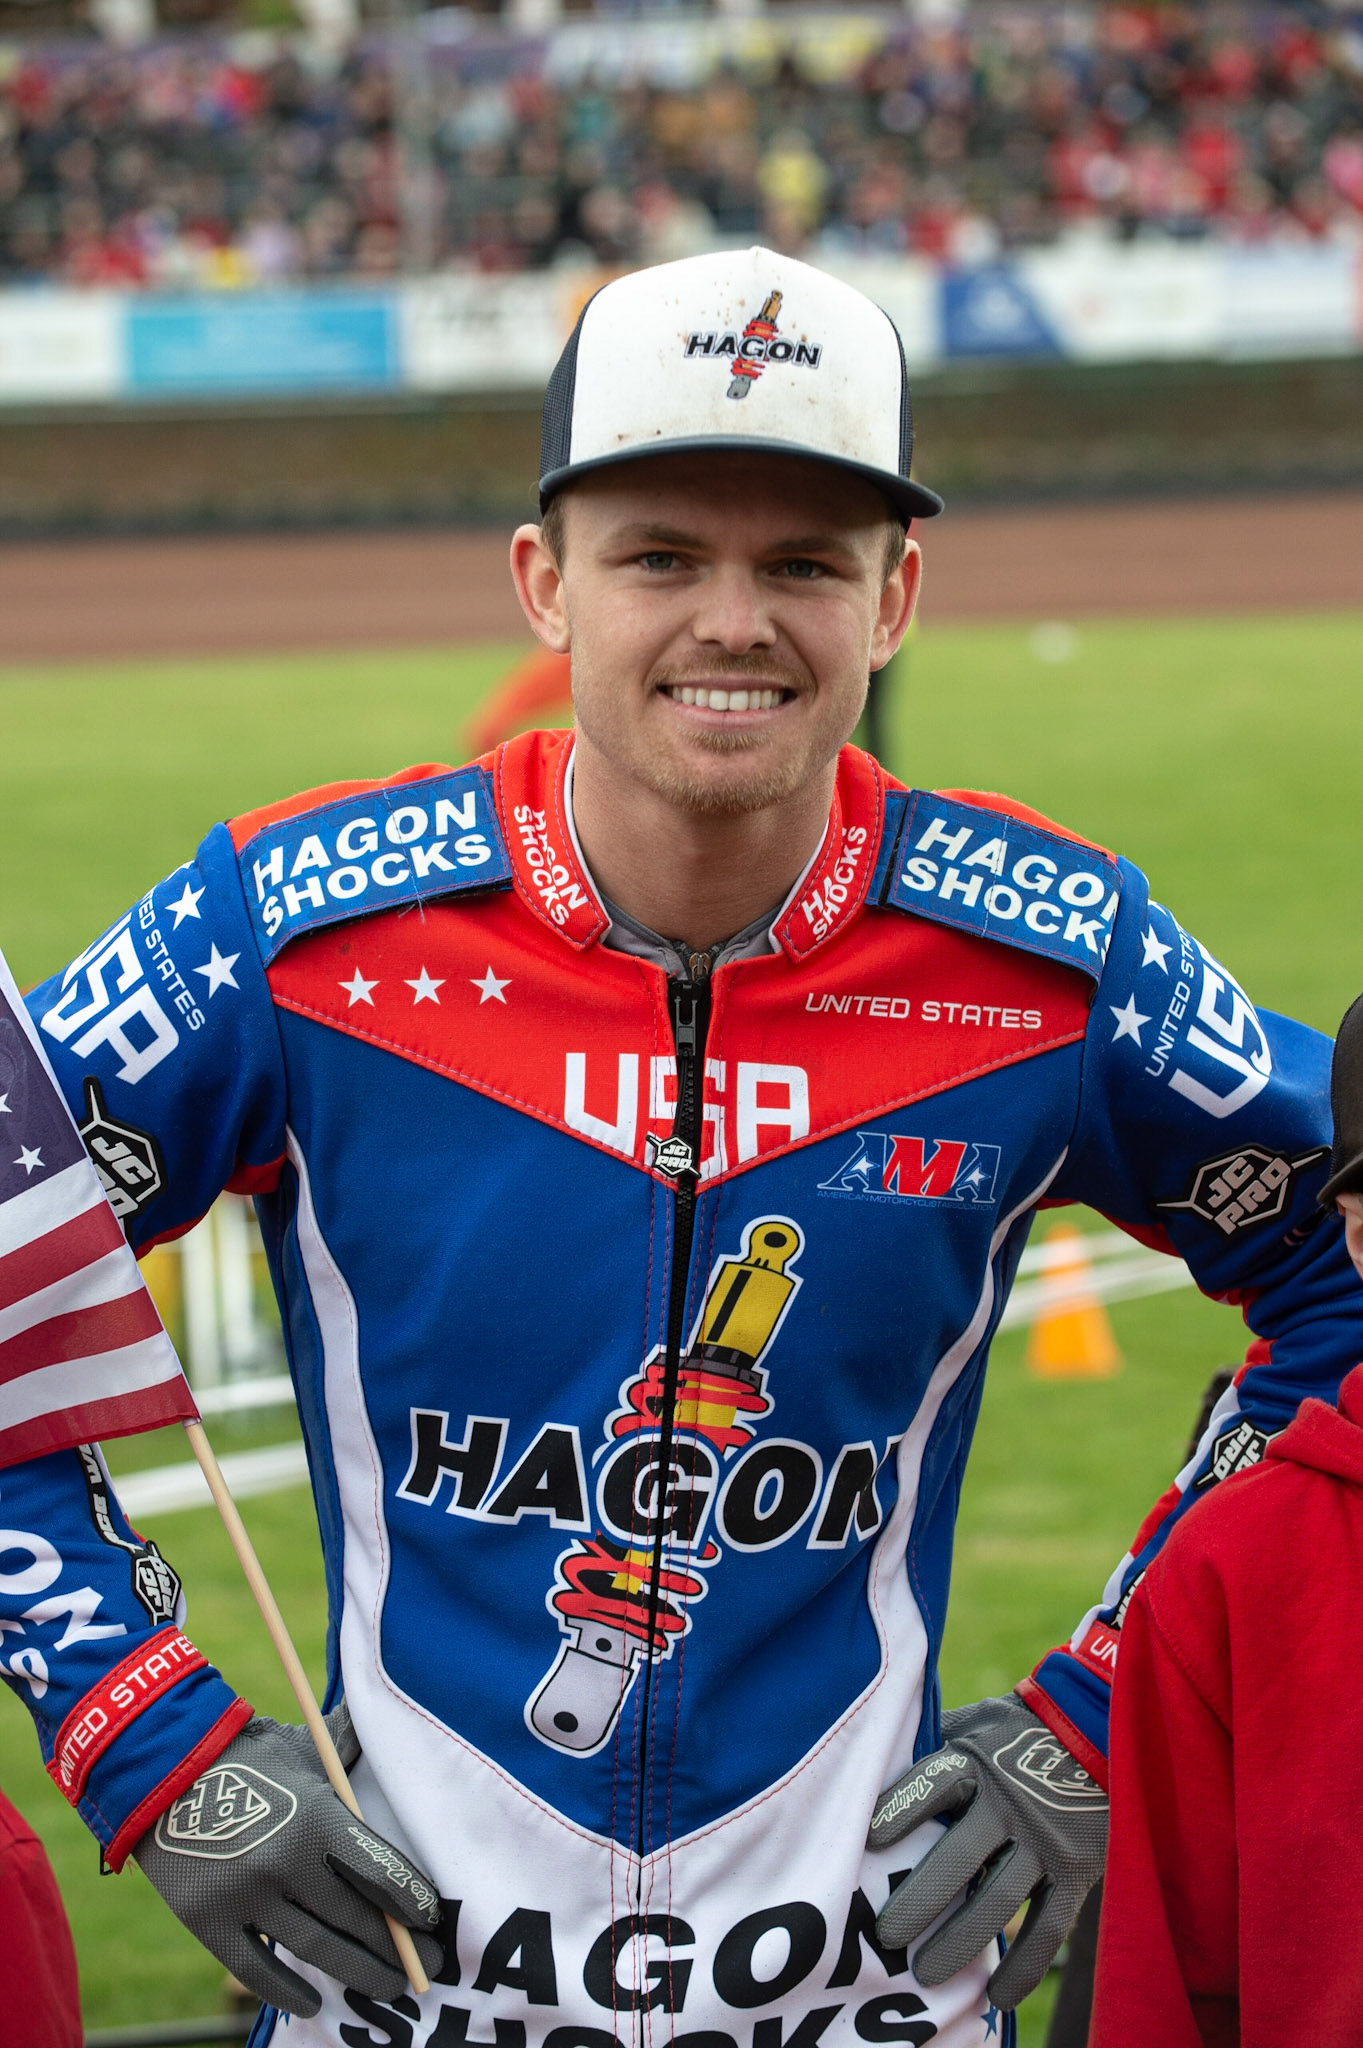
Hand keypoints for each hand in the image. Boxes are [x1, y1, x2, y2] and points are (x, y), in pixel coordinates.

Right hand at [133, 1707, 441, 2016]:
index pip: (380, 1872)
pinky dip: (288, 1992)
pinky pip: (257, 1971)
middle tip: (428, 1965)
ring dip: (359, 1972)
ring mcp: (245, 1897)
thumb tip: (386, 1719)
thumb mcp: (302, 1746)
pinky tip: (313, 2003)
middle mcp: (285, 1862)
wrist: (160, 1764)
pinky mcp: (207, 1922)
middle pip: (356, 1919)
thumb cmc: (243, 1751)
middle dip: (398, 1947)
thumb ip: (346, 1744)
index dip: (412, 1902)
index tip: (431, 1920)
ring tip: (390, 1984)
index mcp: (315, 1817)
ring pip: (316, 1950)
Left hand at [868, 1693, 1106, 2009]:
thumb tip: (876, 1754)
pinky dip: (1023, 1966)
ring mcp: (1046, 1841)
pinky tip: (995, 1995)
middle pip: (959, 1857)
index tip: (867, 1841)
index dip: (900, 1811)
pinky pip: (1050, 1928)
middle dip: (919, 1900)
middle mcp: (1010, 1803)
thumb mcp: (975, 1723)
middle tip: (883, 1936)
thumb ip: (933, 1742)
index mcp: (977, 1762)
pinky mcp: (1076, 1872)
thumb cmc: (1016, 1732)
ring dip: (960, 1942)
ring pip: (998, 1900)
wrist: (1097, 1730)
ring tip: (923, 1974)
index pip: (933, 1785)